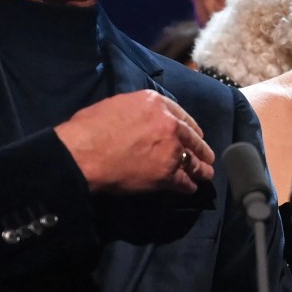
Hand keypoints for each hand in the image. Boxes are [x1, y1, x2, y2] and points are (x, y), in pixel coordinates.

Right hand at [55, 90, 214, 193]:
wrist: (85, 152)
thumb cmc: (91, 127)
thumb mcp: (118, 105)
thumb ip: (138, 111)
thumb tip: (139, 118)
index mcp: (156, 103)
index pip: (181, 114)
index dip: (190, 127)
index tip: (194, 133)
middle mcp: (169, 124)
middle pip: (192, 138)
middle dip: (201, 148)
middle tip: (207, 156)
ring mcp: (171, 150)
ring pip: (193, 161)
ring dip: (201, 169)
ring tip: (206, 174)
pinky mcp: (166, 174)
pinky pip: (183, 181)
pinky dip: (188, 186)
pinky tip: (190, 188)